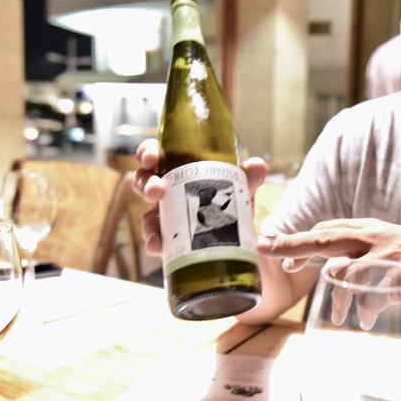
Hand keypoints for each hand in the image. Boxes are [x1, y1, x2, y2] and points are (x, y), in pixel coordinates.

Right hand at [133, 139, 267, 255]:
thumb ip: (248, 178)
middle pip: (143, 182)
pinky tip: (159, 247)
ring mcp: (165, 216)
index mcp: (177, 169)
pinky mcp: (169, 239)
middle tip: (155, 191)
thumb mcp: (241, 189)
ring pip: (146, 215)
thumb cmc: (231, 201)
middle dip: (145, 184)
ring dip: (147, 221)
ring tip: (156, 229)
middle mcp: (167, 190)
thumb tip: (257, 165)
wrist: (241, 238)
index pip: (155, 155)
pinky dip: (155, 243)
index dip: (147, 153)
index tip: (152, 158)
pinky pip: (156, 240)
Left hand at [257, 218, 400, 316]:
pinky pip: (371, 295)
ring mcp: (390, 255)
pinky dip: (363, 310)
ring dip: (337, 297)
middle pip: (326, 238)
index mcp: (373, 230)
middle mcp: (378, 237)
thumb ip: (365, 255)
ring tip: (340, 316)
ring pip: (346, 271)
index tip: (276, 249)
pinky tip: (364, 321)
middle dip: (294, 244)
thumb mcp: (393, 252)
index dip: (300, 239)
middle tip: (268, 250)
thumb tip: (332, 270)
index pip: (329, 228)